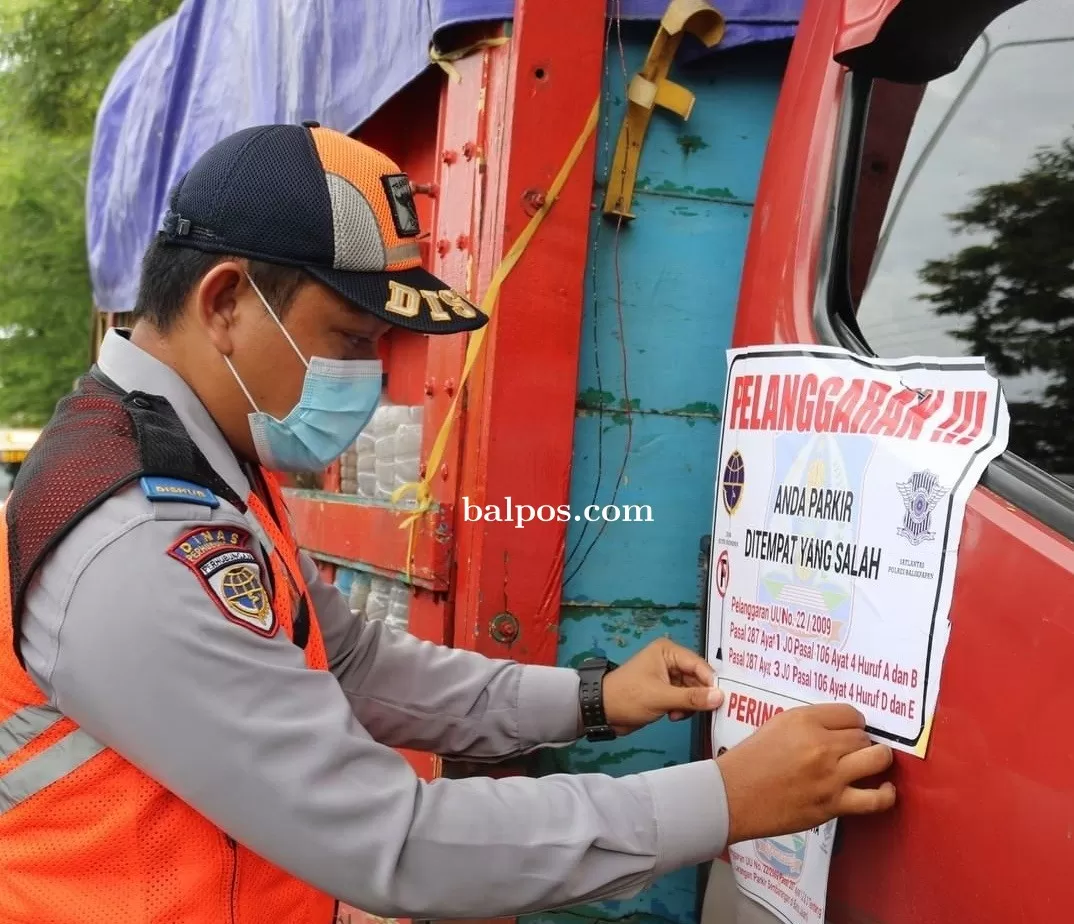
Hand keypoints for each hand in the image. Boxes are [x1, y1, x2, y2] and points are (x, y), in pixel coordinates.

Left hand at [600, 639, 723, 734]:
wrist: (602, 711)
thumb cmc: (628, 697)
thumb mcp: (661, 697)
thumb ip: (692, 698)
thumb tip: (720, 697)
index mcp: (668, 651)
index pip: (699, 665)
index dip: (711, 683)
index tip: (723, 700)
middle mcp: (670, 660)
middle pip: (698, 678)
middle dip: (699, 696)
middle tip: (699, 711)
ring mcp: (668, 676)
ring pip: (693, 691)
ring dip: (689, 705)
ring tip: (677, 714)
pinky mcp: (665, 691)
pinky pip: (685, 699)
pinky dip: (682, 709)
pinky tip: (672, 716)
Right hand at [716, 702, 895, 842]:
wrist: (732, 795)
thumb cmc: (749, 759)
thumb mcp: (775, 725)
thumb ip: (808, 724)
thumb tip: (836, 730)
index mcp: (804, 720)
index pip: (850, 713)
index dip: (853, 722)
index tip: (849, 731)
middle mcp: (821, 744)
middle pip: (863, 736)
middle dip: (860, 741)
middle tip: (852, 749)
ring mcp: (831, 775)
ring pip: (876, 758)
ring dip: (878, 758)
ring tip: (873, 761)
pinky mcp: (834, 804)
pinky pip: (875, 799)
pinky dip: (886, 793)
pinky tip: (886, 788)